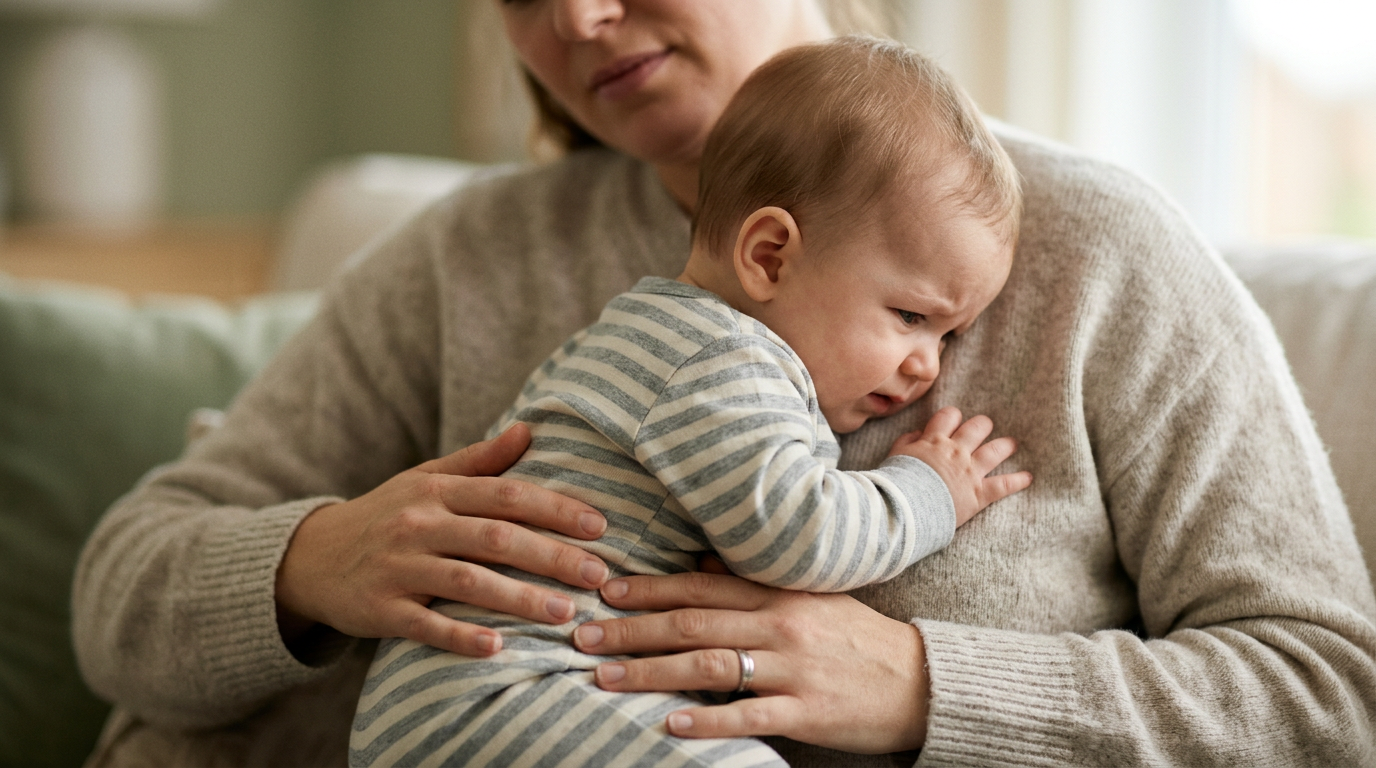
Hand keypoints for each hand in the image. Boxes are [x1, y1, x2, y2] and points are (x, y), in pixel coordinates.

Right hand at [275, 423, 609, 656]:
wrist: (310, 558)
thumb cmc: (386, 516)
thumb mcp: (426, 479)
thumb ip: (480, 460)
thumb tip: (530, 428)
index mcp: (436, 491)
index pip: (506, 495)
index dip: (555, 508)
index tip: (599, 526)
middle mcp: (418, 524)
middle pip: (496, 537)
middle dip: (552, 556)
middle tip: (599, 575)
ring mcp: (398, 568)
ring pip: (467, 581)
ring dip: (520, 598)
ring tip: (565, 613)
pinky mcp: (380, 609)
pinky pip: (426, 624)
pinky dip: (461, 636)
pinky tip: (497, 647)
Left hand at [570, 564, 929, 753]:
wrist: (920, 680)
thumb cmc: (857, 636)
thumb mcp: (810, 594)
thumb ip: (753, 581)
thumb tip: (697, 562)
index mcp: (778, 592)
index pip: (700, 585)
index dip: (648, 587)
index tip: (603, 590)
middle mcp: (780, 624)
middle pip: (692, 623)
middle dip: (631, 630)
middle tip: (582, 636)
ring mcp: (793, 668)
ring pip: (709, 665)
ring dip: (651, 672)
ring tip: (604, 679)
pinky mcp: (806, 711)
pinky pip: (747, 716)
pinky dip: (706, 720)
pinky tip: (669, 724)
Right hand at [888, 406, 1031, 525]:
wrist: (904, 507)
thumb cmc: (896, 483)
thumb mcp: (895, 456)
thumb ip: (907, 442)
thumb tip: (918, 434)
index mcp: (934, 441)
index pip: (949, 416)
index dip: (954, 417)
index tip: (955, 422)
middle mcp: (955, 451)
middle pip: (977, 427)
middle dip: (982, 426)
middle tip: (985, 429)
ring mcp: (969, 471)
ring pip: (995, 450)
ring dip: (1005, 446)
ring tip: (1011, 444)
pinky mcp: (978, 493)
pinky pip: (1004, 484)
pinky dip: (1018, 481)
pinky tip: (1028, 478)